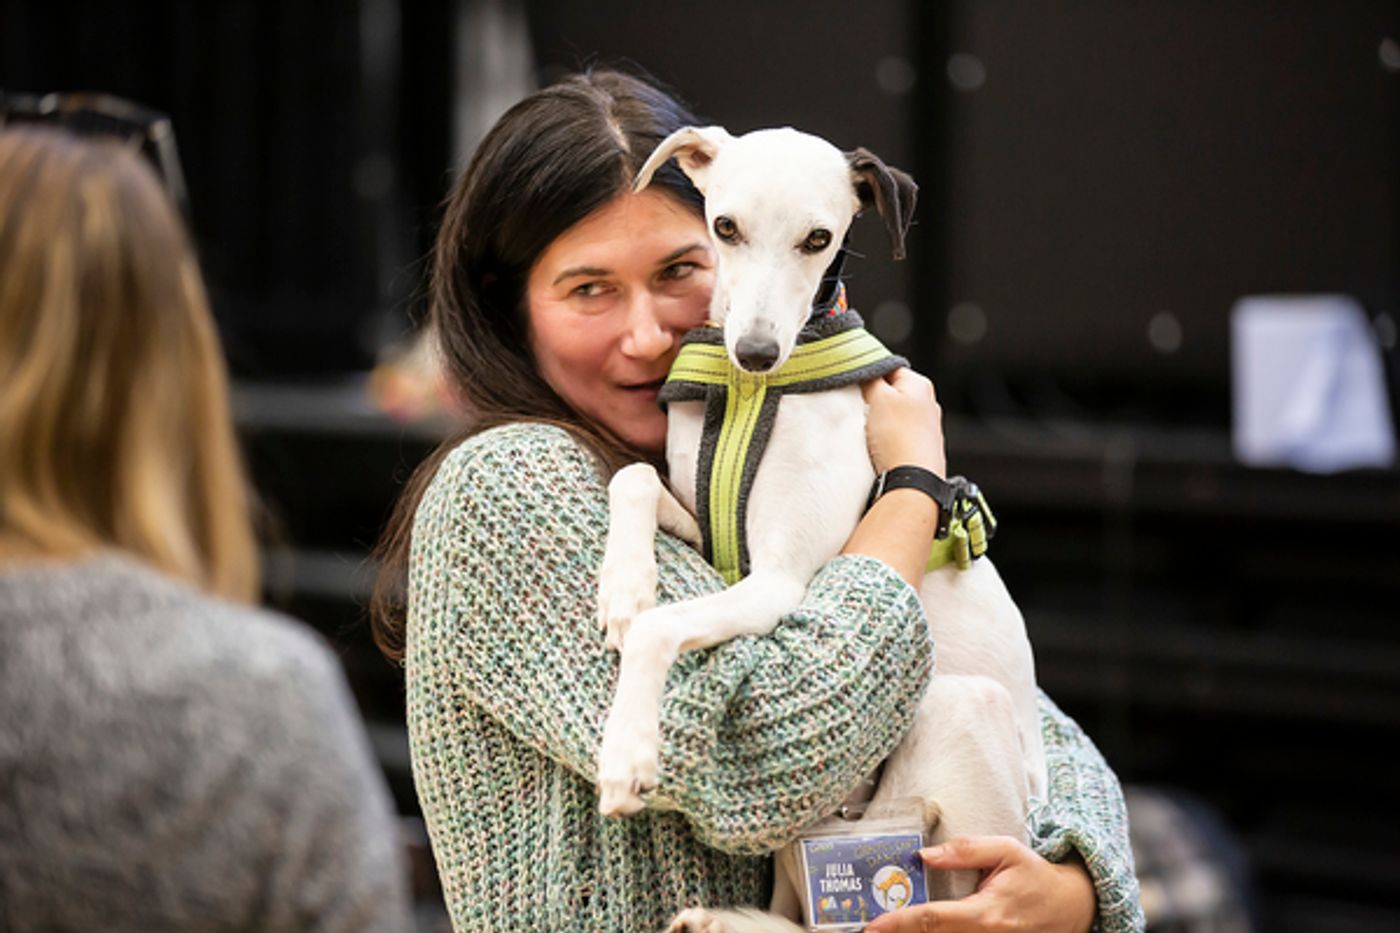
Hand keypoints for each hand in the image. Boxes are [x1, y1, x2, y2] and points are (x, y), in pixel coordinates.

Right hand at [862, 367, 945, 476]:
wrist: (912, 480)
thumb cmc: (899, 439)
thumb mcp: (878, 397)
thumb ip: (871, 379)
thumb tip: (867, 372)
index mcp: (920, 384)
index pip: (889, 368)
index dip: (870, 376)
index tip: (858, 389)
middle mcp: (928, 403)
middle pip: (892, 393)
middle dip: (875, 401)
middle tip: (863, 411)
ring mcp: (927, 427)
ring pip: (894, 415)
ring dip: (880, 422)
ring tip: (873, 433)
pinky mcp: (921, 447)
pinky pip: (898, 436)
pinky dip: (888, 439)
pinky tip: (882, 447)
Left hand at [864, 836, 1096, 932]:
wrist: (1073, 907)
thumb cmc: (1036, 876)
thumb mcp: (1006, 851)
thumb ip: (965, 851)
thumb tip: (925, 855)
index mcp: (986, 913)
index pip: (933, 920)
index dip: (899, 924)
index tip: (872, 926)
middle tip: (866, 929)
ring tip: (885, 929)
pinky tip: (915, 930)